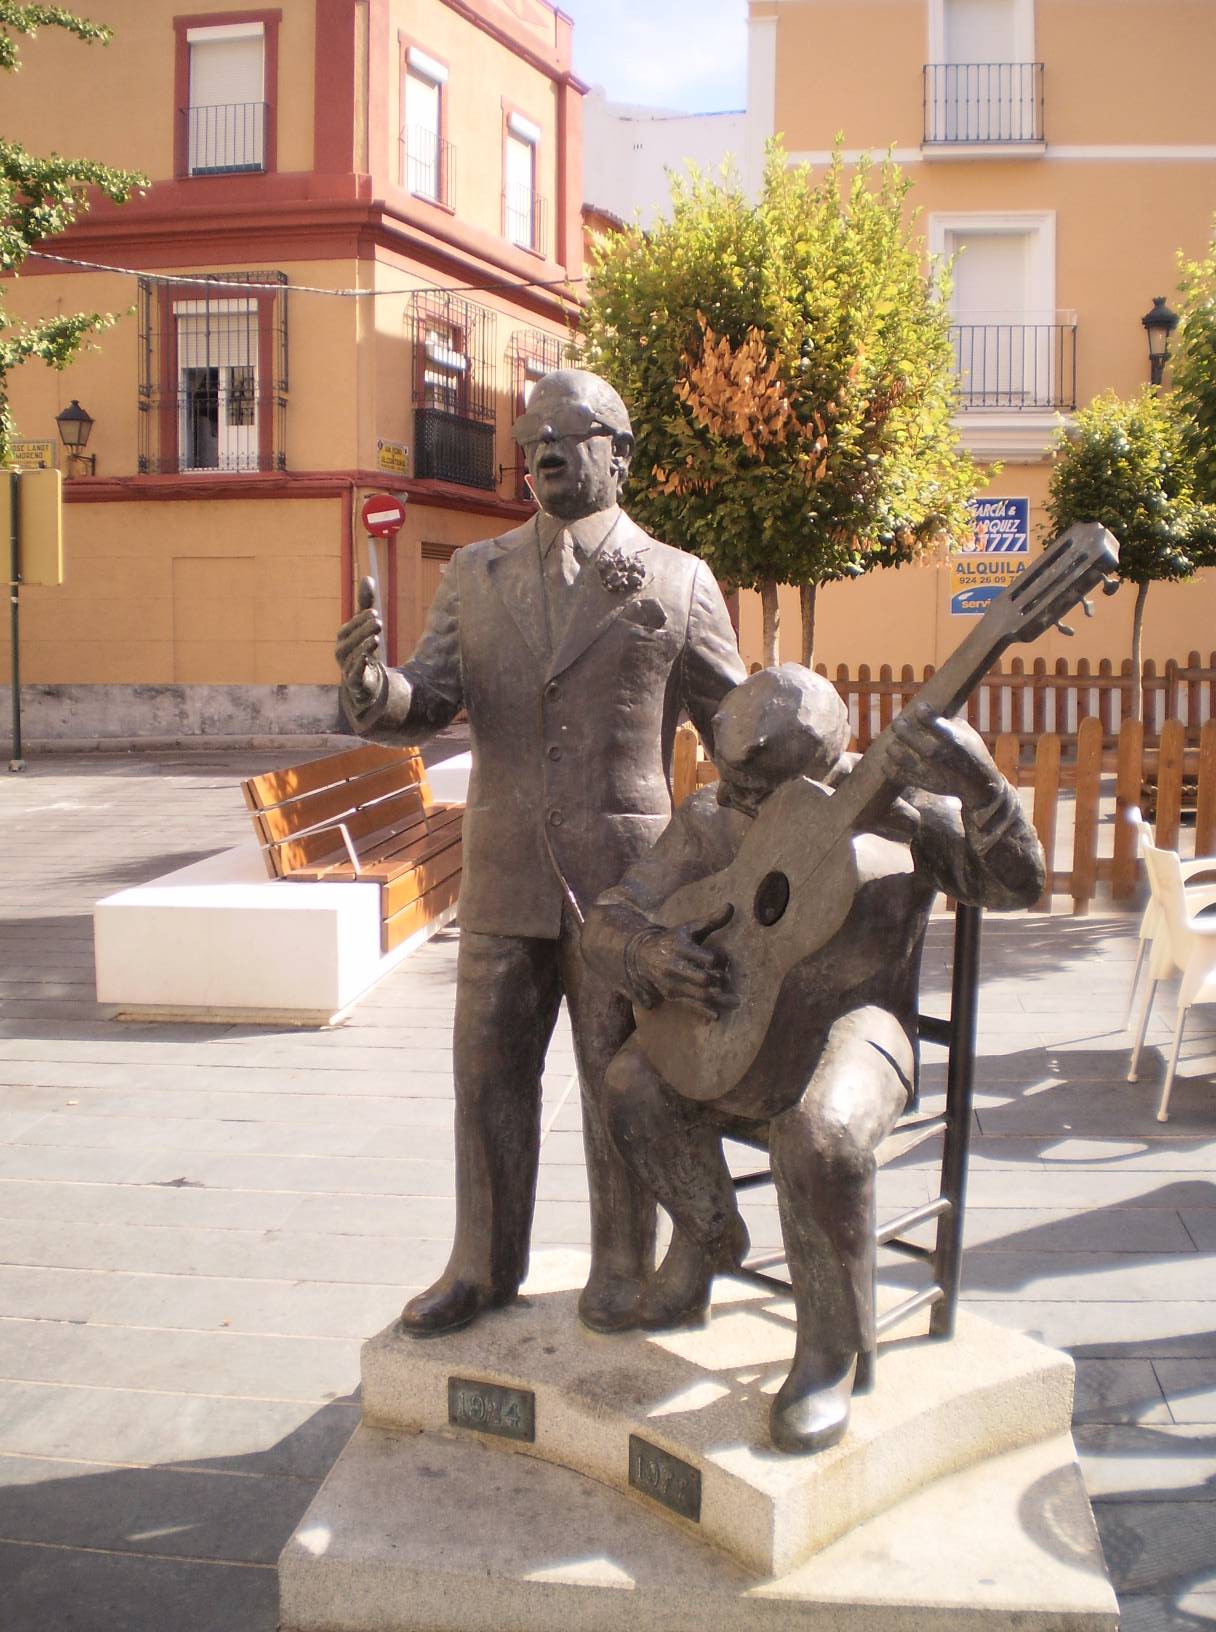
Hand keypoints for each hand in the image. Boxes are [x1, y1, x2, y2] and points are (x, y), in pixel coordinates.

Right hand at [335, 577, 383, 703]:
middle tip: (378, 620)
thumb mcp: (365, 627)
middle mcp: (342, 654)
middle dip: (362, 630)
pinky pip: (353, 676)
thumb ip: (365, 605)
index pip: (349, 628)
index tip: (374, 612)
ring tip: (377, 638)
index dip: (360, 620)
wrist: (366, 683)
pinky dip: (359, 668)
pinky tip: (369, 659)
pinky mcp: (355, 685)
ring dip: (363, 647)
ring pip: (351, 658)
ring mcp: (347, 670)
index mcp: (343, 640)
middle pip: (348, 642)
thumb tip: (368, 577)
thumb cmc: (363, 649)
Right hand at [634, 905, 736, 1020]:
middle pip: (701, 978)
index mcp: (680, 947)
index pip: (703, 956)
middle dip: (717, 981)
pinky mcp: (671, 995)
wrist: (642, 956)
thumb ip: (711, 920)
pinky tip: (716, 1015)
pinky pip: (689, 1005)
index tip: (725, 959)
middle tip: (729, 981)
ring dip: (717, 999)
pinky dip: (703, 1011)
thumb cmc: (673, 940)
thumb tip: (731, 906)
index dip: (716, 960)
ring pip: (697, 994)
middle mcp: (674, 966)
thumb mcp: (689, 928)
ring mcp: (672, 983)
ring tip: (735, 1002)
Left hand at [887, 702, 1000, 807]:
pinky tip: (890, 760)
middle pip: (907, 735)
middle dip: (900, 726)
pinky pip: (896, 774)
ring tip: (895, 743)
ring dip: (893, 746)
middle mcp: (936, 753)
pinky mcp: (920, 782)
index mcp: (951, 738)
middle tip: (899, 723)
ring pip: (898, 755)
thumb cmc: (972, 754)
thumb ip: (946, 721)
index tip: (920, 708)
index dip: (922, 711)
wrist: (977, 786)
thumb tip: (929, 709)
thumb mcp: (967, 733)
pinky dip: (888, 766)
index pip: (928, 719)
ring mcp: (927, 769)